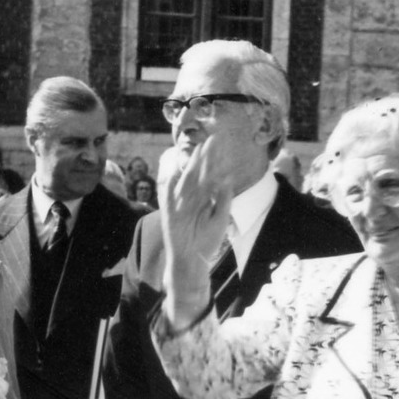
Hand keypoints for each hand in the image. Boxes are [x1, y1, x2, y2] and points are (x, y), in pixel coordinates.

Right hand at [159, 139, 232, 325]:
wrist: (192, 260)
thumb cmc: (207, 242)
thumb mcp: (220, 220)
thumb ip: (224, 201)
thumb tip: (228, 181)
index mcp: (204, 198)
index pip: (211, 175)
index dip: (216, 161)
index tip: (224, 146)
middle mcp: (192, 197)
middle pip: (199, 172)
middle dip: (206, 156)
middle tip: (213, 139)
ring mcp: (180, 203)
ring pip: (187, 180)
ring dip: (193, 164)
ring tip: (200, 150)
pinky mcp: (170, 212)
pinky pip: (170, 195)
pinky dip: (172, 184)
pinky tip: (177, 171)